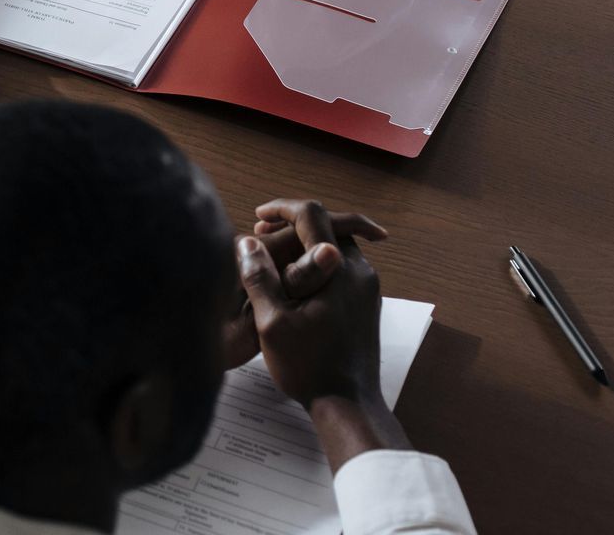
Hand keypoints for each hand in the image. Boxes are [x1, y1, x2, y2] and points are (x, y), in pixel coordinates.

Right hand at [221, 206, 386, 367]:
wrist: (349, 403)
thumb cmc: (309, 367)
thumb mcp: (272, 323)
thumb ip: (259, 278)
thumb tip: (245, 242)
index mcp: (340, 269)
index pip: (312, 215)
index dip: (281, 209)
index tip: (258, 217)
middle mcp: (361, 271)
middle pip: (327, 226)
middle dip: (292, 224)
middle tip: (261, 236)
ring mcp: (368, 287)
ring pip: (335, 246)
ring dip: (305, 243)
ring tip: (273, 257)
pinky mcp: (366, 302)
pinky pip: (342, 267)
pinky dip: (317, 262)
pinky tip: (295, 281)